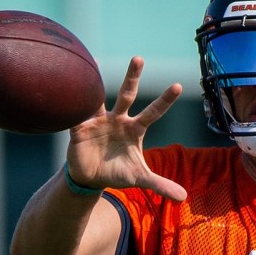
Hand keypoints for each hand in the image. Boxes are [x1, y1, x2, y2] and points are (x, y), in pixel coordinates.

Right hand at [65, 56, 187, 200]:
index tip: (178, 85)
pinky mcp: (80, 127)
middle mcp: (118, 119)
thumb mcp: (139, 178)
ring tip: (96, 60)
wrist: (90, 178)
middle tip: (139, 57)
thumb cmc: (117, 172)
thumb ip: (160, 184)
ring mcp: (99, 120)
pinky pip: (77, 112)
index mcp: (135, 128)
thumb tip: (183, 197)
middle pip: (127, 94)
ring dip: (97, 80)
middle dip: (133, 77)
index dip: (164, 100)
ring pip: (99, 97)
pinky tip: (72, 84)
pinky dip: (74, 102)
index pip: (153, 112)